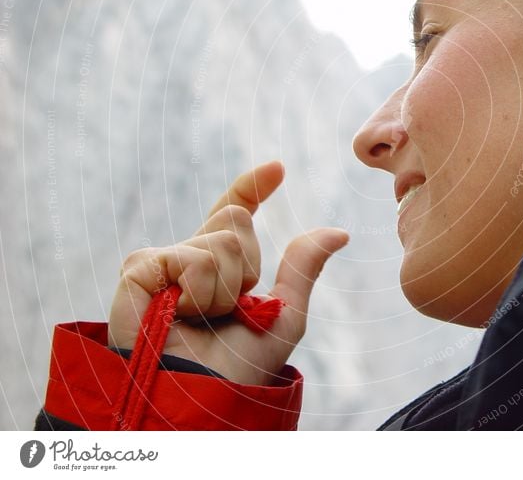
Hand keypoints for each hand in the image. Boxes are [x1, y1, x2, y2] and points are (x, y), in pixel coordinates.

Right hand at [108, 161, 348, 385]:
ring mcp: (162, 263)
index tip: (278, 168)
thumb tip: (340, 231)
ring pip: (219, 239)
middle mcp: (190, 259)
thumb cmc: (238, 369)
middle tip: (228, 308)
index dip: (253, 187)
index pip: (235, 214)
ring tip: (201, 319)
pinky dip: (198, 290)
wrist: (202, 398)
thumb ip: (303, 268)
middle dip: (246, 267)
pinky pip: (188, 257)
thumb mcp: (284, 316)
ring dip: (224, 288)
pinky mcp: (138, 272)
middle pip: (235, 221)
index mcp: (220, 267)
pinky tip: (178, 315)